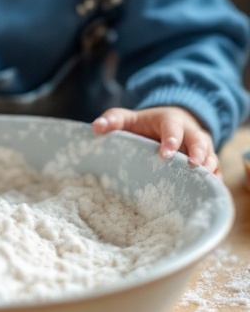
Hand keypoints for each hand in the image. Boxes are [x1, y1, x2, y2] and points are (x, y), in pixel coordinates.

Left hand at [92, 106, 219, 174]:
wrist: (169, 123)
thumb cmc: (144, 123)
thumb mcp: (128, 118)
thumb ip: (113, 120)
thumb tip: (95, 127)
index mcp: (170, 120)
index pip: (172, 127)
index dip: (171, 139)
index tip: (165, 154)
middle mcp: (190, 132)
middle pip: (200, 140)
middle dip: (199, 152)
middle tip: (195, 166)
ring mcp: (200, 148)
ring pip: (211, 155)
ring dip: (210, 167)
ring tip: (207, 181)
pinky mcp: (206, 161)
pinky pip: (215, 171)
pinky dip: (216, 181)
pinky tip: (213, 193)